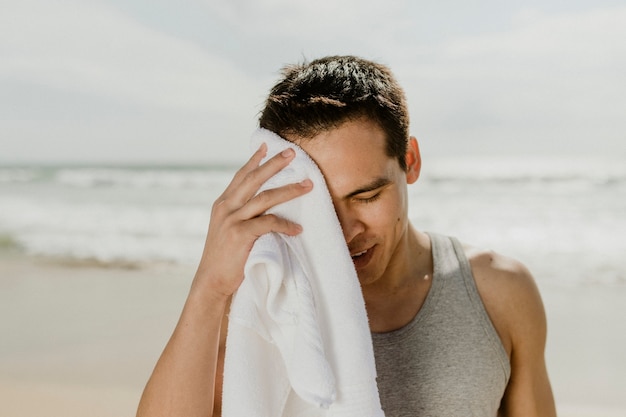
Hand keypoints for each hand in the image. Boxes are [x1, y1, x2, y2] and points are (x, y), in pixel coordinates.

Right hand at [194, 143, 312, 299]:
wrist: (211, 282)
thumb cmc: (224, 259)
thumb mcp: (226, 230)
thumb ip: (238, 214)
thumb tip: (259, 205)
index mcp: (222, 204)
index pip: (241, 176)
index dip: (255, 160)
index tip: (267, 145)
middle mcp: (226, 208)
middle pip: (254, 179)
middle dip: (274, 164)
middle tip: (292, 152)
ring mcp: (232, 220)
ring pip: (265, 197)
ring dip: (289, 190)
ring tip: (308, 185)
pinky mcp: (241, 234)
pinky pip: (269, 223)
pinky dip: (286, 225)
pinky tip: (298, 229)